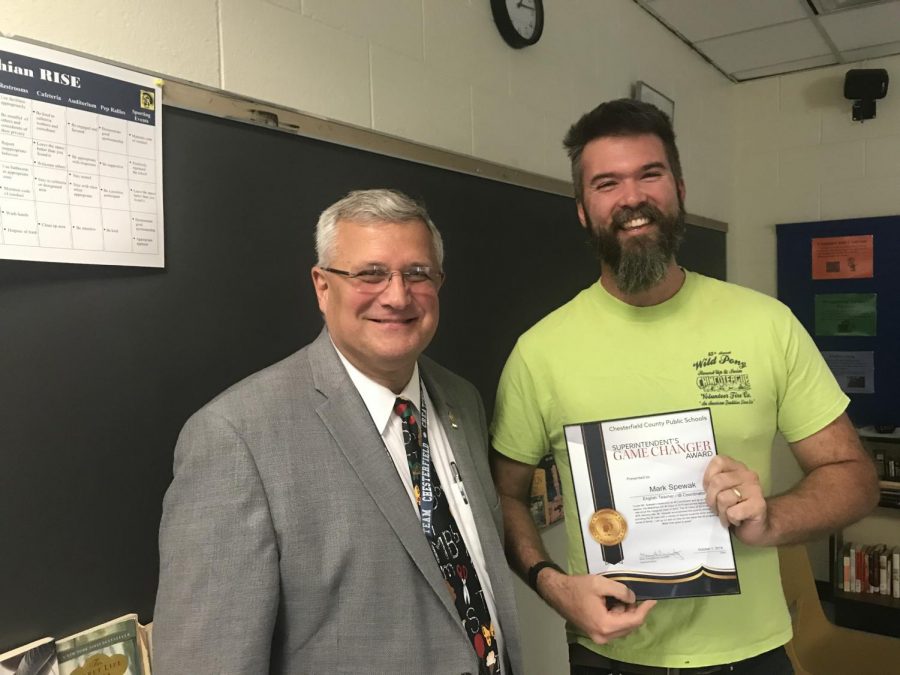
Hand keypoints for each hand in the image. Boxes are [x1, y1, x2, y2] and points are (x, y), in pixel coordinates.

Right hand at [539, 570, 655, 643]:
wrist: (557, 592)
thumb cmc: (577, 588)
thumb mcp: (600, 584)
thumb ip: (621, 591)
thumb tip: (633, 598)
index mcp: (605, 625)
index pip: (633, 621)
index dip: (645, 609)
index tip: (653, 599)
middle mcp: (603, 636)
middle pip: (629, 626)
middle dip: (634, 610)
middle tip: (632, 594)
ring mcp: (599, 637)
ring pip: (622, 627)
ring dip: (624, 612)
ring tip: (617, 597)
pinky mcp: (595, 633)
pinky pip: (614, 627)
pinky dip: (617, 615)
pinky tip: (610, 603)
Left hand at [703, 455, 769, 545]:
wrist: (758, 527)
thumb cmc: (735, 508)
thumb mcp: (721, 492)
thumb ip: (712, 483)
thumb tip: (692, 485)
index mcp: (737, 468)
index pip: (718, 462)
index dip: (708, 477)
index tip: (707, 490)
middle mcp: (748, 475)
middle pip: (717, 482)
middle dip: (711, 499)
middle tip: (715, 508)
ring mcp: (755, 489)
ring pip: (723, 498)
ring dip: (721, 512)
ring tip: (727, 515)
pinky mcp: (759, 505)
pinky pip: (733, 512)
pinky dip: (730, 519)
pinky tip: (736, 521)